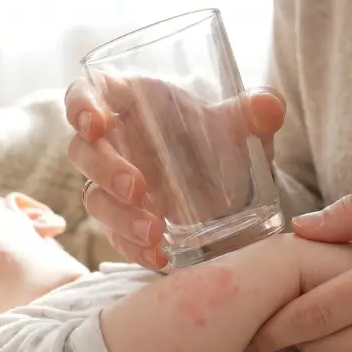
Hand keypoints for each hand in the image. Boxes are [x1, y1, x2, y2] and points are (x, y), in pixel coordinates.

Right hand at [65, 77, 285, 268]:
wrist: (235, 190)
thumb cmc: (224, 142)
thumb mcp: (245, 126)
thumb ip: (257, 111)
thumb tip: (269, 105)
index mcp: (134, 105)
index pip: (87, 95)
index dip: (82, 106)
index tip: (95, 125)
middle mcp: (116, 144)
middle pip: (83, 151)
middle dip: (104, 170)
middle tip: (138, 189)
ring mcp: (114, 186)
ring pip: (95, 198)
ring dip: (119, 216)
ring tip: (155, 232)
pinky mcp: (123, 223)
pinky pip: (115, 237)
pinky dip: (133, 248)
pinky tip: (158, 257)